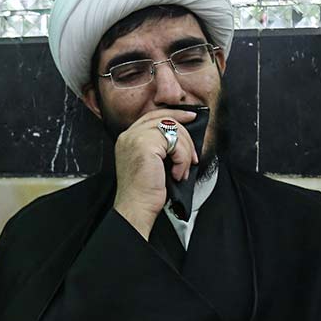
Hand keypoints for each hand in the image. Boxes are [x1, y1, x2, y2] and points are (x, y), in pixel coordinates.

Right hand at [112, 108, 198, 238]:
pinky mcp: (145, 146)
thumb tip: (181, 133)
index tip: (190, 117)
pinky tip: (176, 174)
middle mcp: (128, 135)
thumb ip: (159, 144)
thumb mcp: (151, 161)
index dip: (173, 114)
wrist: (137, 206)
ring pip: (173, 130)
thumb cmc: (145, 191)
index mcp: (127, 138)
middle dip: (185, 135)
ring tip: (181, 170)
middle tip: (193, 155)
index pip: (152, 116)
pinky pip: (175, 143)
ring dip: (185, 151)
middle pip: (165, 119)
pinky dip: (182, 159)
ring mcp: (135, 139)